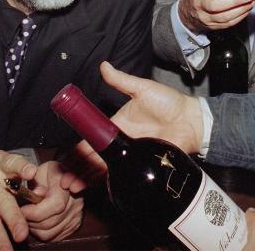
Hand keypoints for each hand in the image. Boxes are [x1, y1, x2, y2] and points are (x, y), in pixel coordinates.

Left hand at [20, 161, 83, 241]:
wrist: (61, 176)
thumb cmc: (47, 173)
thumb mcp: (39, 171)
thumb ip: (36, 181)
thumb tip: (37, 193)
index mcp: (68, 183)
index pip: (55, 204)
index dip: (36, 211)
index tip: (23, 209)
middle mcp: (76, 200)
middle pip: (50, 221)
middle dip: (30, 220)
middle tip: (21, 213)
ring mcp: (76, 214)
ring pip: (50, 232)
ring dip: (34, 228)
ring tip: (28, 217)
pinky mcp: (74, 225)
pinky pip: (53, 236)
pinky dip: (41, 232)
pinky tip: (36, 221)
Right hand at [72, 62, 204, 174]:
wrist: (191, 121)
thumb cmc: (169, 103)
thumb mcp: (142, 89)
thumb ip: (122, 80)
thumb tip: (103, 65)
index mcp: (117, 125)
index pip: (92, 139)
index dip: (77, 149)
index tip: (64, 159)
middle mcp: (121, 142)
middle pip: (94, 158)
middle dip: (77, 169)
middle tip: (63, 180)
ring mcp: (132, 156)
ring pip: (105, 169)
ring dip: (87, 179)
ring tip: (72, 187)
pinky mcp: (143, 165)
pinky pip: (123, 175)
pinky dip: (107, 182)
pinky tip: (93, 189)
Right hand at [178, 0, 254, 34]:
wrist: (188, 12)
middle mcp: (201, 5)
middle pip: (215, 5)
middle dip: (234, 0)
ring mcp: (206, 18)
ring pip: (223, 17)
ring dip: (241, 9)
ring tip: (252, 2)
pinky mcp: (213, 26)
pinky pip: (228, 23)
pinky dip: (240, 16)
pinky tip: (248, 9)